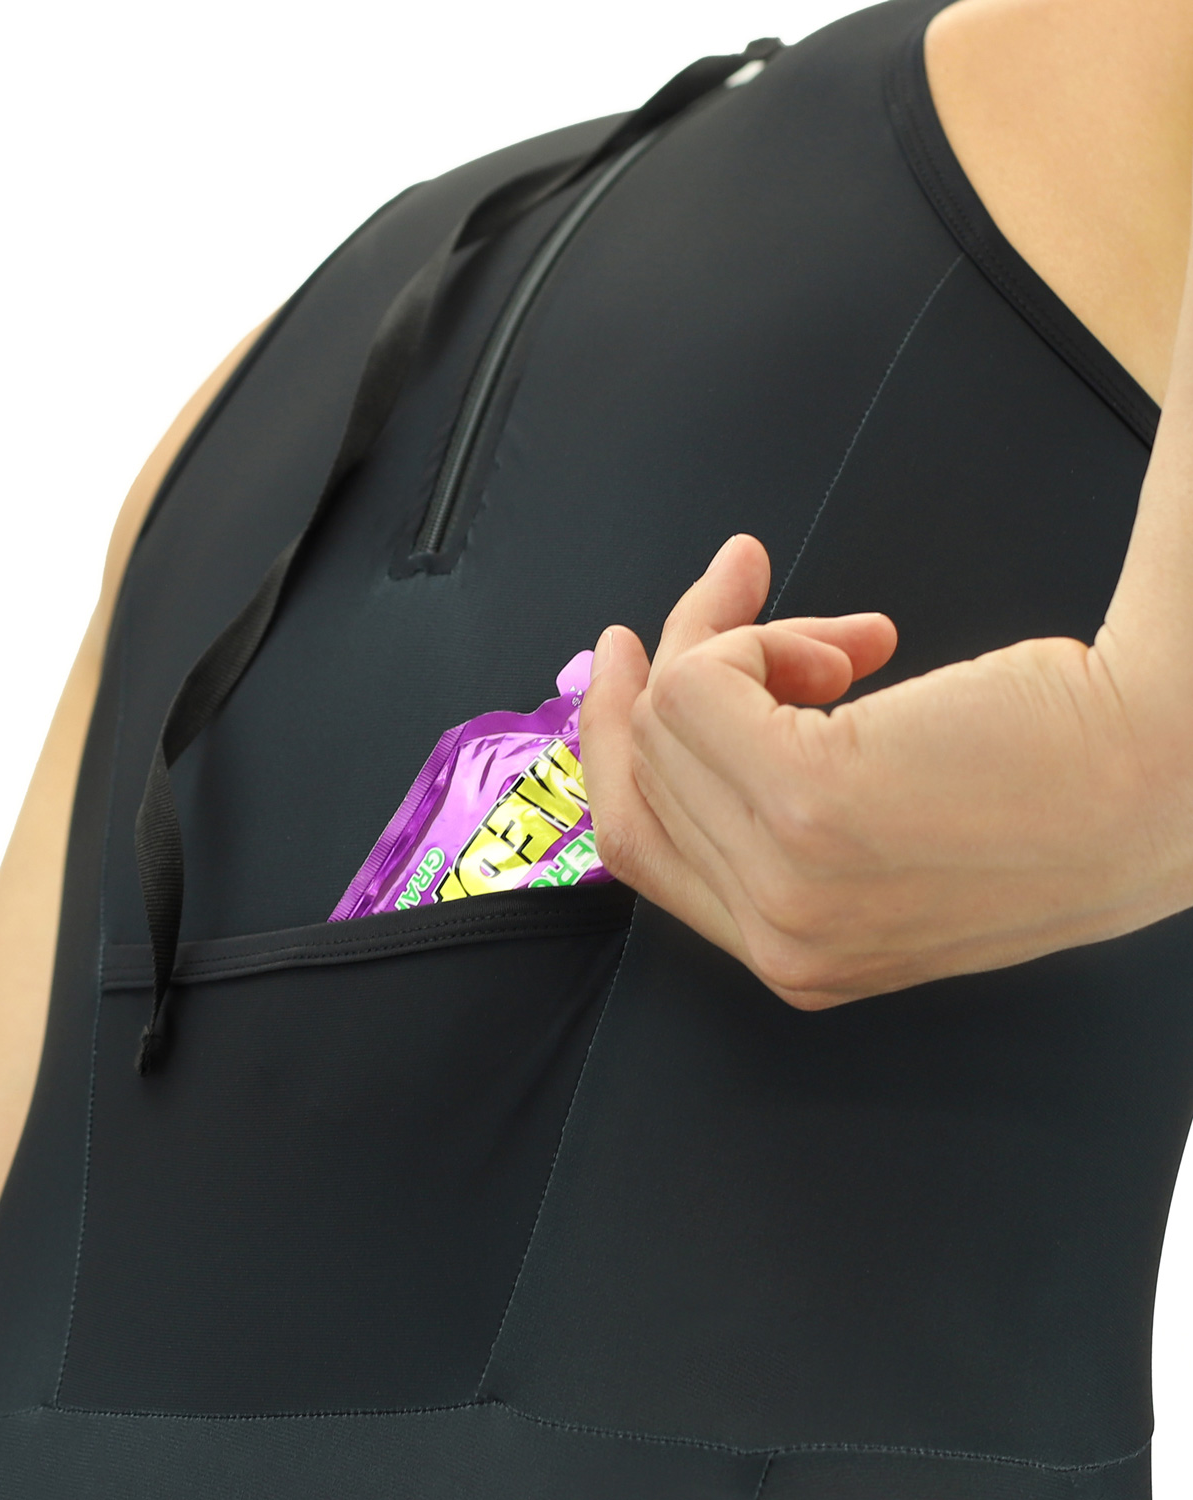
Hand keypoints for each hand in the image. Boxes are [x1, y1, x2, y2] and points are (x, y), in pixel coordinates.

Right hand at [579, 534, 1191, 1007]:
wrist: (1175, 767)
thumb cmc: (1064, 784)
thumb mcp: (890, 826)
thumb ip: (773, 802)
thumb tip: (681, 696)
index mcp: (798, 956)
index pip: (640, 847)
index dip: (619, 744)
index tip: (632, 657)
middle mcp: (778, 936)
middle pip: (638, 777)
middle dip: (675, 669)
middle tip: (733, 590)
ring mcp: (787, 878)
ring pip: (668, 715)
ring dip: (742, 644)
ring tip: (849, 643)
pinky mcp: (808, 800)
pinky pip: (705, 679)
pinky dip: (763, 632)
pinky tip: (861, 643)